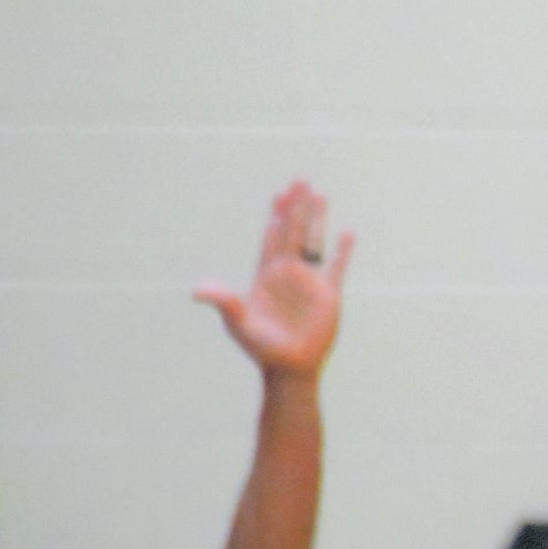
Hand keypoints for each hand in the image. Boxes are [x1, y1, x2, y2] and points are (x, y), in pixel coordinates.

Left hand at [196, 181, 350, 381]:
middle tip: (300, 180)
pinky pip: (338, 267)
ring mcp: (310, 282)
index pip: (271, 238)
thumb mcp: (238, 324)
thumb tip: (198, 291)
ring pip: (315, 242)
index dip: (275, 216)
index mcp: (267, 275)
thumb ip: (223, 303)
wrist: (290, 368)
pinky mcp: (329, 295)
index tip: (278, 194)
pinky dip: (343, 250)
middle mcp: (288, 274)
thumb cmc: (261, 349)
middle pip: (293, 232)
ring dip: (318, 219)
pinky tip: (349, 232)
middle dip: (296, 207)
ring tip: (321, 194)